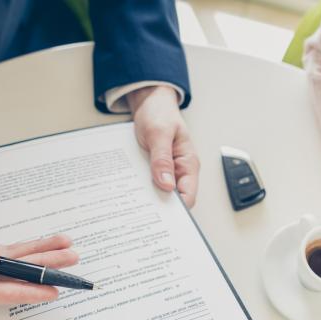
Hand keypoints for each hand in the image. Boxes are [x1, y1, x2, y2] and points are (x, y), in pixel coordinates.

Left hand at [127, 85, 199, 206]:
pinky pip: (150, 184)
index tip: (160, 215)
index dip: (177, 210)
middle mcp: (180, 171)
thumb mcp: (159, 133)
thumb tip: (167, 185)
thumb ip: (162, 159)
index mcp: (188, 163)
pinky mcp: (155, 170)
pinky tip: (131, 190)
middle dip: (160, 206)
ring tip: (134, 202)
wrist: (149, 102)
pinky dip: (142, 188)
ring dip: (149, 197)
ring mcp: (167, 171)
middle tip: (141, 211)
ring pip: (160, 193)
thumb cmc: (159, 113)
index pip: (188, 196)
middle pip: (174, 199)